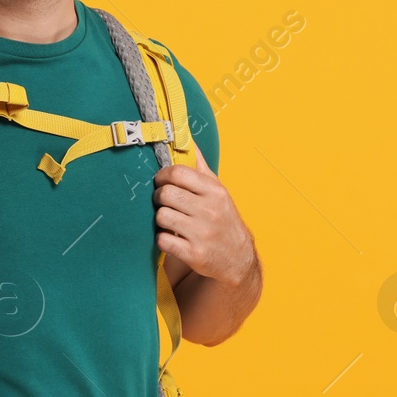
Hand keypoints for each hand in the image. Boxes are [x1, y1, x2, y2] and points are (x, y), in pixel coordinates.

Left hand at [152, 146, 254, 283]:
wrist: (237, 258)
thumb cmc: (222, 219)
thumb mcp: (217, 190)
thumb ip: (200, 165)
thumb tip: (187, 138)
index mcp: (214, 191)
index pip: (178, 172)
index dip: (163, 175)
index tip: (162, 181)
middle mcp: (209, 211)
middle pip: (165, 194)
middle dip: (159, 197)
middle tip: (164, 202)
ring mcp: (202, 233)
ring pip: (161, 216)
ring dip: (160, 219)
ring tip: (169, 220)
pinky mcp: (194, 254)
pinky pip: (163, 240)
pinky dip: (163, 239)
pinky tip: (171, 237)